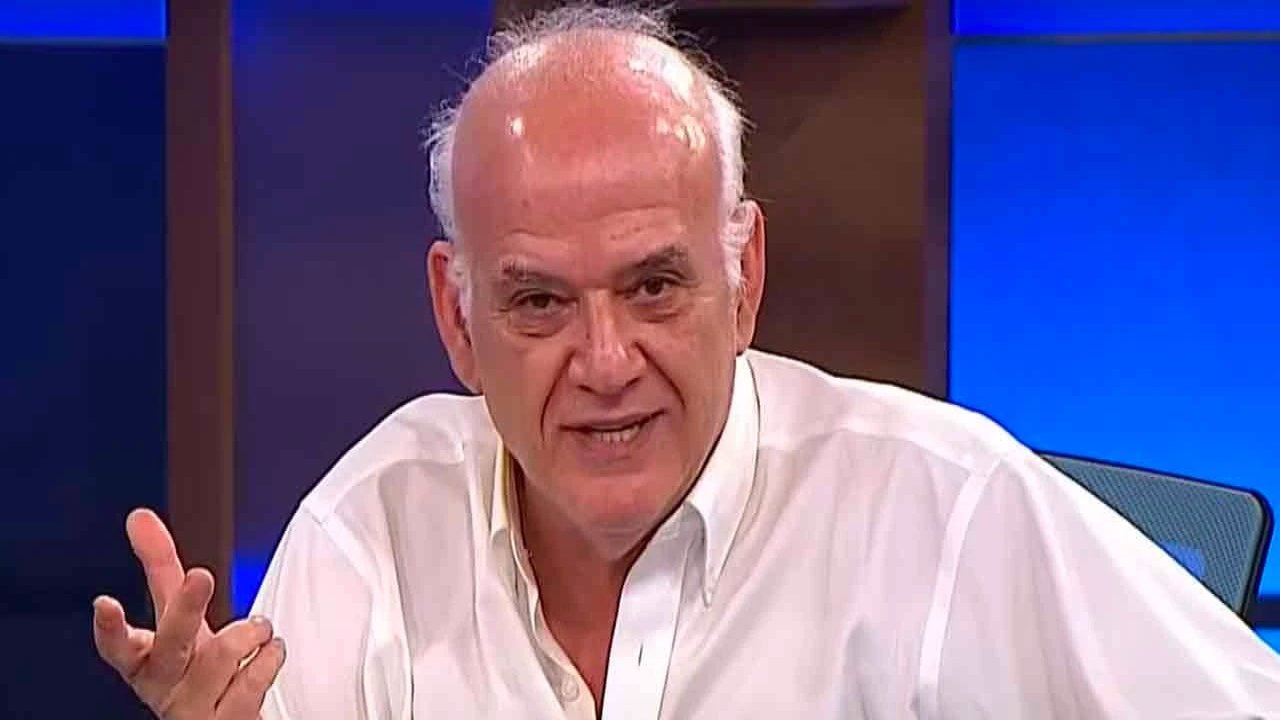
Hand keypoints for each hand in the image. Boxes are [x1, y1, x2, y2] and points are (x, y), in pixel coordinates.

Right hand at [93, 508, 285, 718]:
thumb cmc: (194, 669)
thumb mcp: (177, 619)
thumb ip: (160, 568)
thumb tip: (139, 517)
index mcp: (144, 663)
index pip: (117, 647)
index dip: (110, 627)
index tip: (105, 602)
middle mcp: (165, 688)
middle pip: (172, 643)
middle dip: (186, 605)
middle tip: (201, 575)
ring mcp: (195, 710)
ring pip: (220, 656)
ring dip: (250, 631)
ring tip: (259, 629)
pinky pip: (253, 680)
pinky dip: (270, 657)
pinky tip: (269, 653)